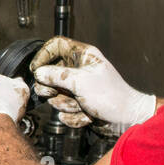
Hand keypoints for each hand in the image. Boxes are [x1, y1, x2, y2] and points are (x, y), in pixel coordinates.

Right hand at [29, 36, 156, 133]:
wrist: (127, 119)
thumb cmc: (112, 96)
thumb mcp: (81, 82)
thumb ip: (56, 76)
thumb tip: (39, 73)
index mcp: (82, 56)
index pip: (56, 45)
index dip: (43, 55)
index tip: (36, 69)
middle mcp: (78, 70)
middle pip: (50, 74)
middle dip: (53, 89)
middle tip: (57, 93)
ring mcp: (78, 89)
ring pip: (55, 96)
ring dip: (67, 105)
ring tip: (83, 105)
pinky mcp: (79, 105)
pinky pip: (64, 112)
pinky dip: (74, 116)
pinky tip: (88, 115)